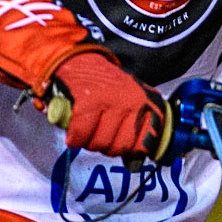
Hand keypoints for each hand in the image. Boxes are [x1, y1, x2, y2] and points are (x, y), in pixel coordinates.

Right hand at [50, 52, 166, 158]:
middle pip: (120, 147)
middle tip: (98, 133)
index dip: (132, 149)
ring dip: (88, 141)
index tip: (122, 146)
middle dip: (106, 146)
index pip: (147, 141)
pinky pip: (81, 135)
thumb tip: (134, 162)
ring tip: (86, 128)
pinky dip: (75, 137)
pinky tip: (74, 130)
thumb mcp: (127, 100)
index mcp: (145, 102)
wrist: (76, 59)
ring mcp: (110, 102)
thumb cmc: (102, 83)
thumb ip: (134, 126)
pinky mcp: (88, 103)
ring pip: (100, 143)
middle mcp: (131, 101)